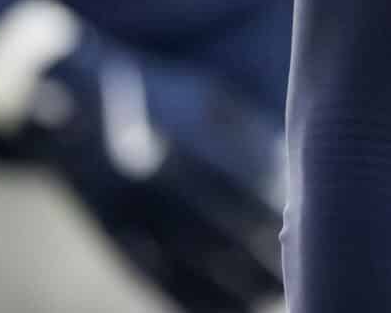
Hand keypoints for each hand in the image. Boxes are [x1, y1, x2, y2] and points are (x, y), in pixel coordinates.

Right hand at [12, 34, 286, 312]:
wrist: (76, 103)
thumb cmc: (164, 98)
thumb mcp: (207, 99)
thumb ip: (249, 137)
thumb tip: (293, 183)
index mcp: (180, 142)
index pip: (243, 192)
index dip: (278, 215)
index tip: (313, 226)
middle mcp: (152, 184)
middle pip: (219, 236)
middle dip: (264, 259)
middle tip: (306, 272)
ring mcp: (128, 215)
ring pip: (187, 266)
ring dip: (234, 288)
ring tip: (273, 294)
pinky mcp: (113, 237)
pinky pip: (154, 278)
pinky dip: (192, 299)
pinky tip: (225, 307)